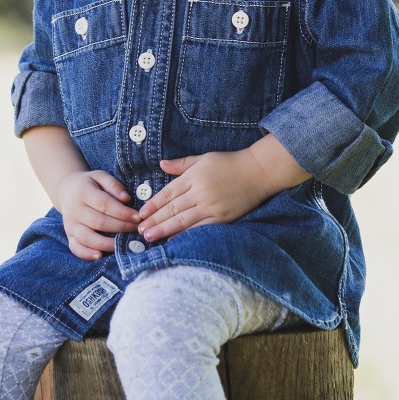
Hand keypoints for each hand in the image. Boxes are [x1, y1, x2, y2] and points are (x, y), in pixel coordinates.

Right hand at [58, 169, 139, 260]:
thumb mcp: (100, 176)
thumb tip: (126, 198)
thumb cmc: (89, 184)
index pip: (104, 204)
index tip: (138, 216)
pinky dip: (86, 254)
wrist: (67, 190)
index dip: (122, 212)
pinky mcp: (69, 235)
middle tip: (137, 229)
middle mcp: (75, 209)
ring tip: (123, 245)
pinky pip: (75, 248)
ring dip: (106, 243)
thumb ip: (113, 184)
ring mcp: (70, 224)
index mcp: (83, 192)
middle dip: (120, 227)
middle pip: (98, 222)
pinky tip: (100, 255)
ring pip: (87, 237)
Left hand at [138, 138, 308, 242]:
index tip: (142, 213)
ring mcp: (212, 207)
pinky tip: (174, 241)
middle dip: (155, 220)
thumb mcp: (203, 158)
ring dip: (165, 229)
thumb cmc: (229, 163)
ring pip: (183, 221)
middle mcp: (201, 192)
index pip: (169, 193)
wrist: (258, 172)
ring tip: (150, 237)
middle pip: (173, 209)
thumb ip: (181, 164)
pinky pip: (200, 229)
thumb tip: (160, 164)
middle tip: (140, 230)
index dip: (154, 204)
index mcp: (194, 177)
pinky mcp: (223, 218)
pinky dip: (186, 235)